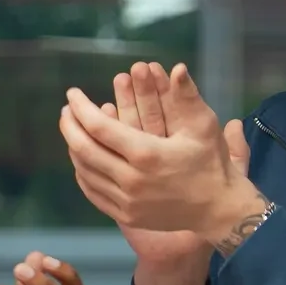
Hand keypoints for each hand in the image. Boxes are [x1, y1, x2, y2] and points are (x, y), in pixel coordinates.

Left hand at [62, 61, 266, 250]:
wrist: (219, 209)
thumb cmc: (212, 163)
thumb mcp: (204, 126)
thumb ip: (187, 96)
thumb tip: (177, 68)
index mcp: (147, 155)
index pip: (99, 128)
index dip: (81, 108)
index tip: (72, 94)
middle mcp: (131, 181)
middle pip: (84, 149)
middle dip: (70, 126)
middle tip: (66, 109)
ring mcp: (127, 202)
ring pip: (85, 172)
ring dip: (74, 147)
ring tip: (73, 129)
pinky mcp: (126, 216)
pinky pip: (93, 193)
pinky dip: (83, 173)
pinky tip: (83, 158)